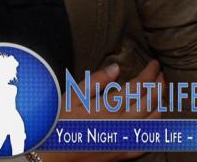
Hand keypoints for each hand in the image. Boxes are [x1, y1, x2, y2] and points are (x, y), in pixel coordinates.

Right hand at [39, 61, 163, 161]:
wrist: (55, 155)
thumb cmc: (59, 122)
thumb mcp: (71, 96)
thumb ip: (95, 81)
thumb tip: (116, 68)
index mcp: (109, 107)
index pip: (137, 87)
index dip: (149, 74)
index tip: (154, 64)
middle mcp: (122, 124)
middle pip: (149, 102)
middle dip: (158, 86)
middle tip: (161, 74)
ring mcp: (125, 140)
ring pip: (152, 120)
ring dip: (159, 103)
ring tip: (160, 91)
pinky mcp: (124, 153)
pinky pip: (147, 140)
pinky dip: (155, 127)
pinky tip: (156, 120)